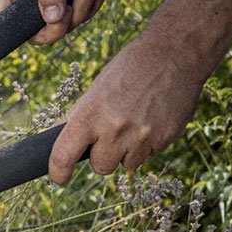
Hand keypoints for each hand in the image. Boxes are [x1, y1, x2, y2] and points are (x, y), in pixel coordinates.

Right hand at [0, 0, 110, 44]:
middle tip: (69, 8)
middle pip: (35, 35)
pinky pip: (83, 19)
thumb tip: (51, 18)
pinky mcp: (75, 8)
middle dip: (57, 26)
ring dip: (82, 8)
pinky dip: (94, 3)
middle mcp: (30, 3)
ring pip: (63, 28)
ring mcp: (53, 8)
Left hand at [48, 35, 204, 183]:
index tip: (58, 178)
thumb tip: (57, 142)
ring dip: (127, 150)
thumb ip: (79, 118)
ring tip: (134, 122)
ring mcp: (143, 135)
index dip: (58, 172)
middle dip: (103, 156)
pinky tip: (152, 118)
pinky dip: (148, 143)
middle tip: (110, 134)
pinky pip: (150, 154)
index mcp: (90, 114)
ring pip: (126, 164)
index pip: (63, 155)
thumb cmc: (128, 70)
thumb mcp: (95, 90)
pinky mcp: (166, 137)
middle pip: (100, 167)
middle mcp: (115, 128)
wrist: (174, 53)